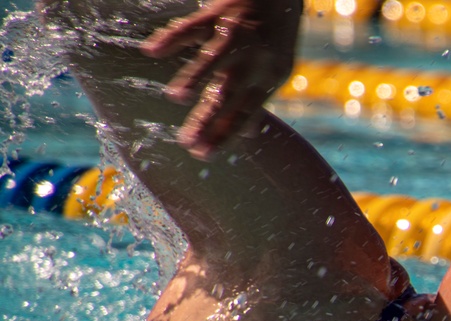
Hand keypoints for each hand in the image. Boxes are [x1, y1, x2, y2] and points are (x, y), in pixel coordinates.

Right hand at [140, 0, 301, 159]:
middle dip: (208, 119)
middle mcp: (256, 60)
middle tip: (188, 144)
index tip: (202, 155)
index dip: (224, 134)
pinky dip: (173, 37)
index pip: (245, 113)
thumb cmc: (275, 34)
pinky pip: (194, 25)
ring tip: (175, 97)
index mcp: (269, 78)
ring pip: (216, 57)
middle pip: (229, 94)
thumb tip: (249, 136)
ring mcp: (239, 34)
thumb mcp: (276, 70)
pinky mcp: (222, 11)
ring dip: (195, 76)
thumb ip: (256, 100)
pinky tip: (152, 50)